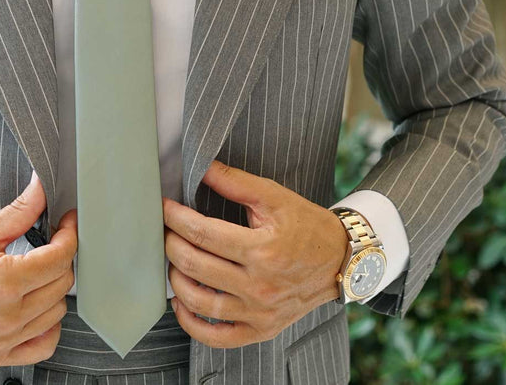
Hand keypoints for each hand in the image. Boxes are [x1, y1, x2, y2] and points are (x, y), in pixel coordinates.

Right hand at [0, 171, 77, 365]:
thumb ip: (19, 213)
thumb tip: (42, 189)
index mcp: (2, 281)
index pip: (60, 258)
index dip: (69, 234)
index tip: (66, 223)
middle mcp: (5, 316)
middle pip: (62, 284)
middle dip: (61, 258)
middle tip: (49, 243)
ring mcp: (1, 340)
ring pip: (56, 312)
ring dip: (53, 289)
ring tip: (36, 272)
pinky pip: (42, 346)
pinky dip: (47, 327)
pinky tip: (36, 307)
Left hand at [162, 159, 346, 348]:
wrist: (341, 260)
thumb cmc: (307, 227)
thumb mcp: (275, 197)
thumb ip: (235, 182)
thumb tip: (202, 168)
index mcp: (262, 250)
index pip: (203, 233)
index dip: (175, 218)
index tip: (164, 207)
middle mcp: (260, 285)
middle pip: (195, 265)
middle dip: (170, 243)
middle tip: (165, 230)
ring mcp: (260, 312)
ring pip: (199, 301)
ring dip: (176, 279)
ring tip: (174, 261)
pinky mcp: (261, 330)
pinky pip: (217, 337)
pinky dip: (191, 323)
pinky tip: (182, 303)